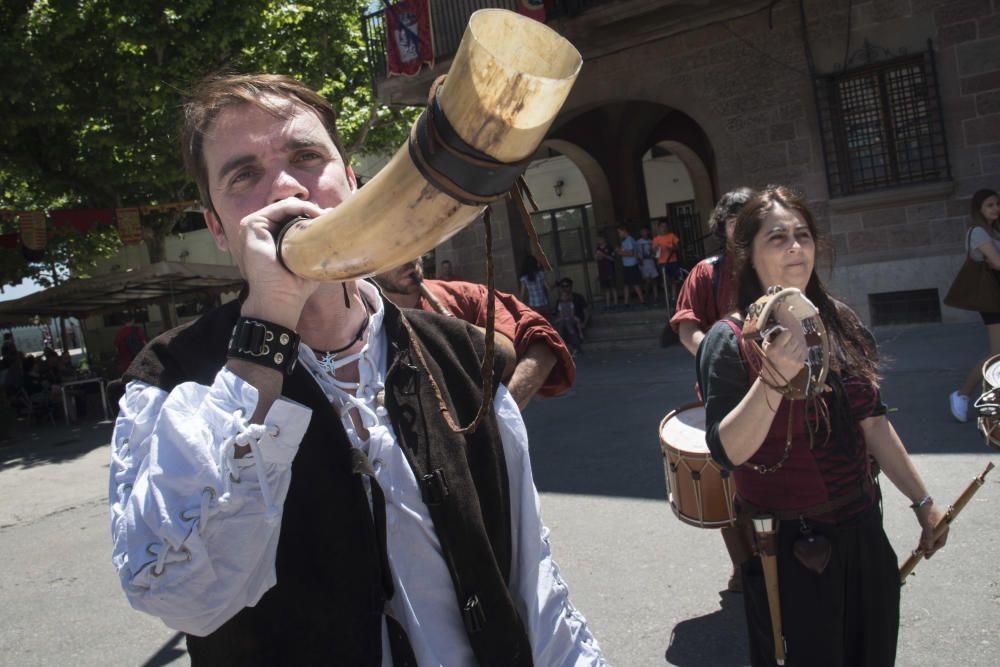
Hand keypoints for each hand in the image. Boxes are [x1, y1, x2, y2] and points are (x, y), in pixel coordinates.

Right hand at [238, 197, 328, 328]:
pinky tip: (313, 214)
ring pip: (286, 206)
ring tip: (324, 216)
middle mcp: (260, 231)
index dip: (311, 214)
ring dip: (307, 207)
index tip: (332, 218)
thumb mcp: (308, 260)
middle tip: (330, 215)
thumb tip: (332, 219)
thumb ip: (316, 241)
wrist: (279, 299)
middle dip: (311, 209)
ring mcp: (254, 227)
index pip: (291, 216)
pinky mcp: (251, 225)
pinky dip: (299, 208)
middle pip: (289, 209)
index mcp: (270, 238)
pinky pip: (279, 208)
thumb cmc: (294, 285)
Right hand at [759, 324, 805, 386]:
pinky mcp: (800, 364)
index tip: (783, 337)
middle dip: (791, 340)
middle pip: (794, 338)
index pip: (787, 332)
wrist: (774, 379)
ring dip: (795, 346)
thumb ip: (770, 336)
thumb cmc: (769, 360)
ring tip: (789, 351)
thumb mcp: (765, 348)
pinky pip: (803, 352)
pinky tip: (793, 356)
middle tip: (786, 344)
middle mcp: (785, 354)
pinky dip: (799, 353)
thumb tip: (778, 327)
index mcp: (775, 349)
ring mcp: (793, 360)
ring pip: (800, 345)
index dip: (785, 334)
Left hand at [915, 502, 947, 557]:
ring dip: (926, 544)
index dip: (934, 549)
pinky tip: (920, 544)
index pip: (940, 542)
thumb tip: (928, 549)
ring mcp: (935, 525)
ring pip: (931, 537)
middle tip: (924, 556)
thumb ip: (928, 538)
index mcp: (944, 528)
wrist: (921, 500)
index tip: (927, 555)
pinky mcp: (929, 522)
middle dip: (930, 549)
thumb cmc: (926, 513)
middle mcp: (941, 527)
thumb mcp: (927, 526)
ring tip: (920, 551)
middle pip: (936, 541)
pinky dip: (924, 538)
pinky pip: (927, 533)